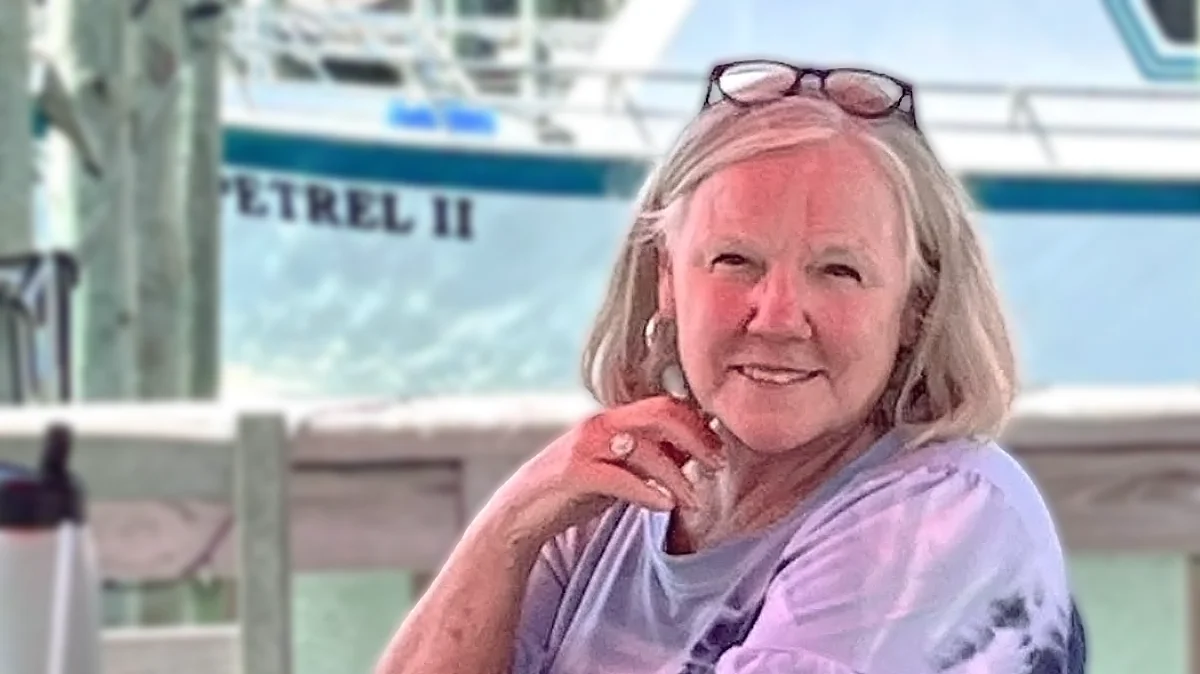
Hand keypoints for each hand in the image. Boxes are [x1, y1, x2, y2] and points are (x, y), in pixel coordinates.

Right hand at [484, 396, 726, 550]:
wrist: (520, 513)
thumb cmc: (574, 492)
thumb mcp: (618, 469)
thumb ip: (649, 458)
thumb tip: (693, 454)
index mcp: (614, 420)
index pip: (666, 405)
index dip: (699, 425)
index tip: (719, 451)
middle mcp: (601, 424)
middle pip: (661, 414)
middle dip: (697, 438)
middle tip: (717, 465)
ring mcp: (585, 446)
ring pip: (644, 448)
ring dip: (677, 476)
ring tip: (694, 501)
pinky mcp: (574, 473)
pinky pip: (619, 478)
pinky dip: (648, 492)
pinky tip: (665, 507)